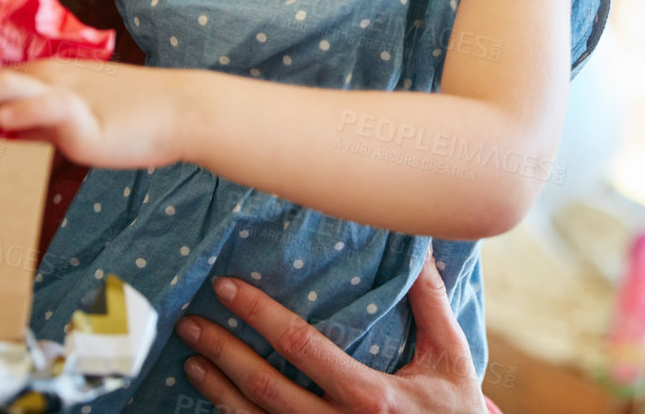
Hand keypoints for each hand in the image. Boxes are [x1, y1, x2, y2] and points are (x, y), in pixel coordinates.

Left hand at [0, 59, 181, 168]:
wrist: (177, 110)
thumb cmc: (129, 118)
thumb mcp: (73, 121)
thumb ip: (38, 127)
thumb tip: (4, 138)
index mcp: (45, 78)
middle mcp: (49, 79)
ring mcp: (67, 94)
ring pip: (5, 88)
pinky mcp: (86, 114)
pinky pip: (51, 109)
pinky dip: (24, 113)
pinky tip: (1, 121)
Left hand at [175, 253, 487, 413]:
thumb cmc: (454, 412)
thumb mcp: (450, 357)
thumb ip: (430, 303)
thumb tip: (417, 247)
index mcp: (370, 396)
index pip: (301, 346)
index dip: (259, 315)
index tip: (227, 288)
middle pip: (266, 388)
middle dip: (223, 352)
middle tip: (190, 323)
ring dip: (219, 390)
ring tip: (191, 360)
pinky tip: (217, 400)